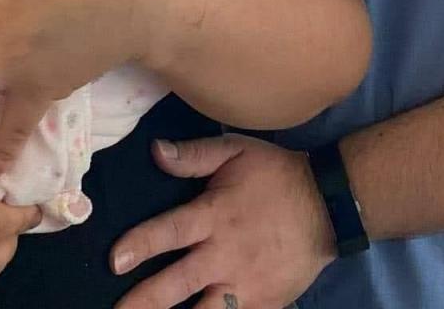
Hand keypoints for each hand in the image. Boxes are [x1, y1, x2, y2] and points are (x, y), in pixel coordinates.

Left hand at [110, 135, 333, 308]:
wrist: (328, 206)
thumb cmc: (275, 174)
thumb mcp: (237, 151)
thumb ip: (194, 154)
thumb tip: (155, 151)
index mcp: (215, 215)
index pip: (171, 232)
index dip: (142, 245)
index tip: (115, 260)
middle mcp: (226, 254)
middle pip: (178, 284)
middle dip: (144, 302)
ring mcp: (245, 284)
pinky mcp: (262, 304)